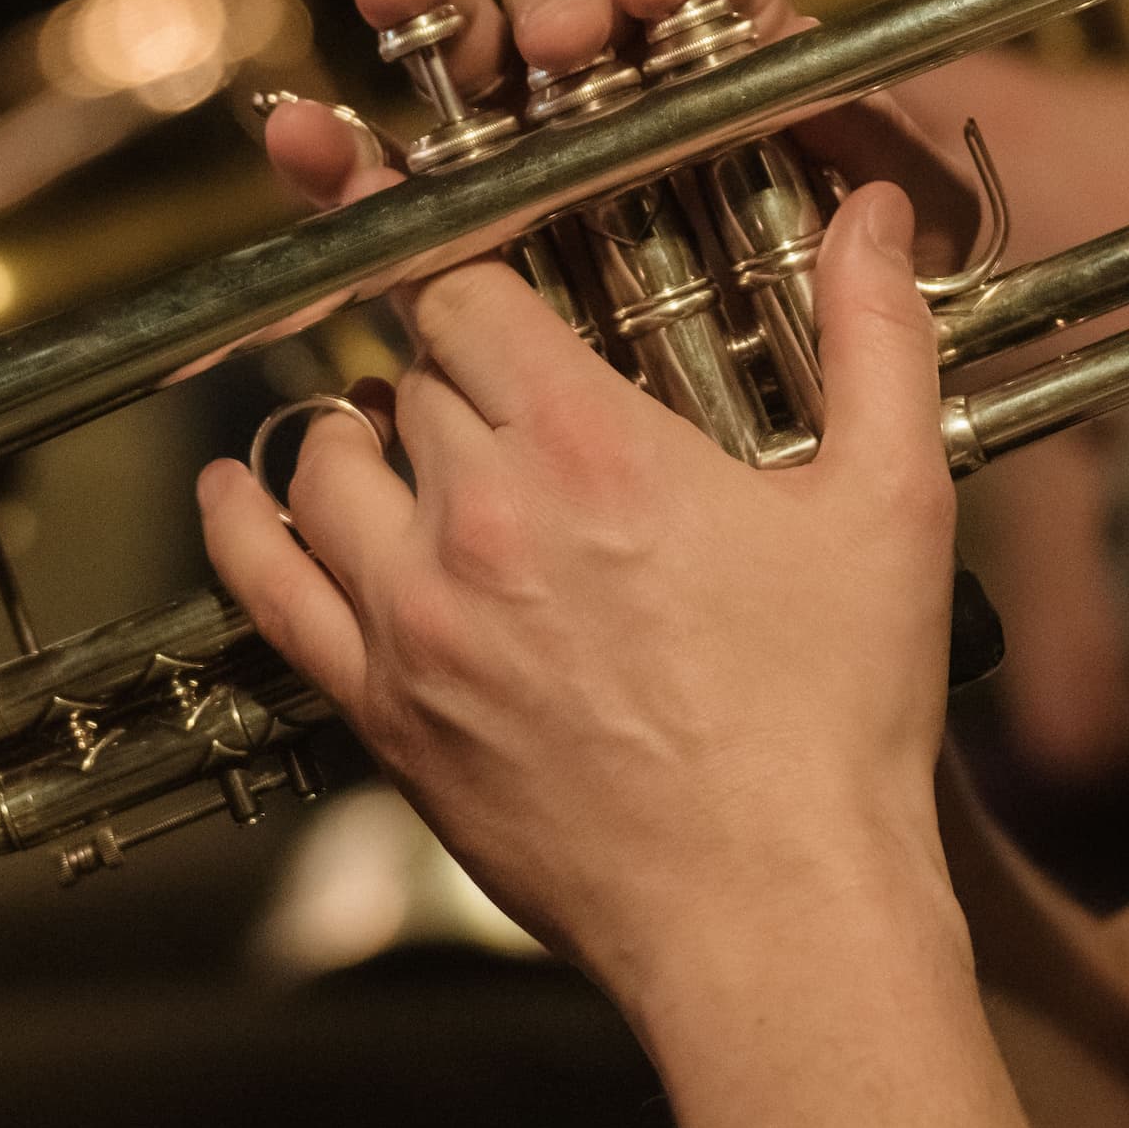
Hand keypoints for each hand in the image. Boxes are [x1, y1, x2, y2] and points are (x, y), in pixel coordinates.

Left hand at [204, 0, 973, 1003]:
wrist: (771, 913)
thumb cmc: (833, 726)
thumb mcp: (891, 504)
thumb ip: (875, 336)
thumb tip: (871, 214)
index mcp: (595, 449)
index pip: (470, 296)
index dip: (479, 275)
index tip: (494, 280)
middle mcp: (484, 517)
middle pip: (411, 379)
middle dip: (453, 373)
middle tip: (495, 389)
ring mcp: (418, 618)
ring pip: (327, 464)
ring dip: (358, 437)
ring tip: (399, 438)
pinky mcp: (384, 709)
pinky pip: (267, 589)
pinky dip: (242, 524)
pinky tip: (237, 492)